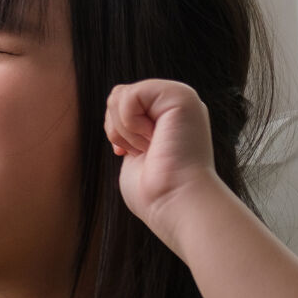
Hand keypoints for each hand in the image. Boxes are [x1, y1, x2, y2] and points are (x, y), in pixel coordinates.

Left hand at [104, 79, 229, 251]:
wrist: (175, 202)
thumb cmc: (155, 191)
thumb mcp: (134, 152)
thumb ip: (129, 129)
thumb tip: (115, 112)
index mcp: (166, 116)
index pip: (120, 104)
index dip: (116, 132)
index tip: (137, 154)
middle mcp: (175, 104)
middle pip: (116, 96)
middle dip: (118, 130)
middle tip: (147, 151)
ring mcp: (181, 98)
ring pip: (120, 94)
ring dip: (125, 130)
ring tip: (152, 147)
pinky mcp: (182, 96)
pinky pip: (130, 95)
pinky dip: (131, 124)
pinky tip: (154, 141)